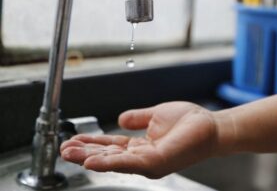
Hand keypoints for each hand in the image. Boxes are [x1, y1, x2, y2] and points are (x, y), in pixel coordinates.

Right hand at [60, 102, 217, 177]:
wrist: (210, 124)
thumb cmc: (188, 121)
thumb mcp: (156, 115)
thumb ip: (137, 118)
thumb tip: (120, 118)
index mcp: (141, 145)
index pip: (111, 146)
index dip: (92, 143)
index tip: (74, 139)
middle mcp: (142, 156)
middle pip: (108, 155)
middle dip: (84, 153)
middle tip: (63, 149)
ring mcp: (149, 162)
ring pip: (114, 161)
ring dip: (90, 158)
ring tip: (69, 154)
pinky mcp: (157, 162)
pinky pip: (128, 163)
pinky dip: (108, 162)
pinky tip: (91, 161)